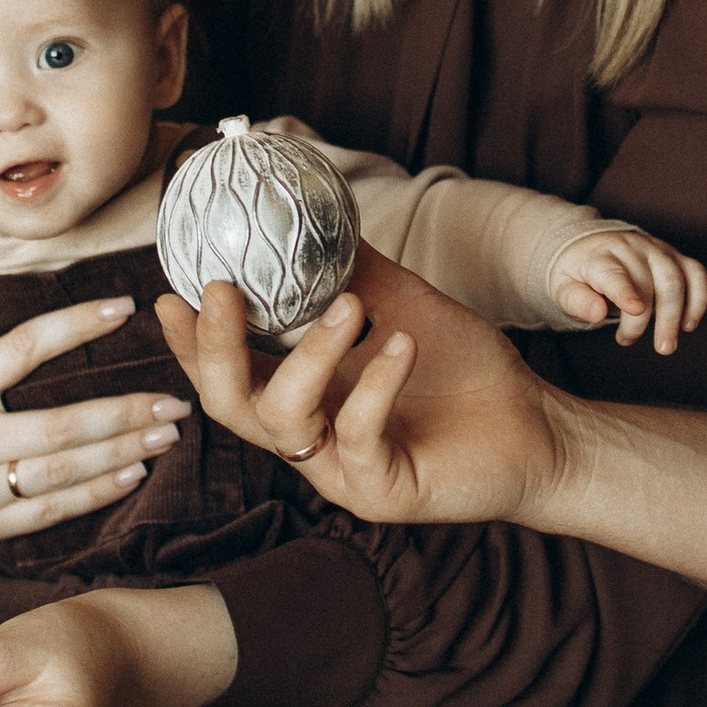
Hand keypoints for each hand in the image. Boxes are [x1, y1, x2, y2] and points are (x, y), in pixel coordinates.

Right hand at [0, 256, 188, 535]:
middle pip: (58, 425)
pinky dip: (97, 493)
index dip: (75, 325)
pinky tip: (136, 473)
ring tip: (167, 432)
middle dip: (122, 411)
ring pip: (62, 470)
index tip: (126, 307)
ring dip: (122, 452)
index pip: (21, 350)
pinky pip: (52, 510)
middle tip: (174, 398)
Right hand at [154, 241, 577, 528]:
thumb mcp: (403, 306)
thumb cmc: (466, 373)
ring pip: (285, 422)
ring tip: (347, 306)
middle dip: (215, 349)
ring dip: (308, 355)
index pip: (228, 374)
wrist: (537, 426)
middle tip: (220, 292)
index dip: (192, 341)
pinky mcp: (383, 494)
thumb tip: (317, 213)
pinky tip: (402, 344)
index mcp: (304, 397)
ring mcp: (341, 472)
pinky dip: (376, 385)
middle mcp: (310, 438)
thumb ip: (356, 272)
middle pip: (230, 405)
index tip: (170, 291)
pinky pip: (359, 439)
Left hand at [548, 226, 706, 353]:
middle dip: (656, 318)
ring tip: (668, 344)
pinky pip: (695, 272)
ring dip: (678, 313)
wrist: (587, 246)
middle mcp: (631, 248)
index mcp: (600, 256)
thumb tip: (598, 313)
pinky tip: (689, 324)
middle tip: (655, 348)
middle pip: (651, 281)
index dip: (626, 291)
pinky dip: (699, 298)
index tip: (635, 310)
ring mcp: (655, 249)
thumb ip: (578, 301)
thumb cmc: (576, 274)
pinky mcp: (673, 256)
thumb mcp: (563, 288)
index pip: (615, 273)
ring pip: (676, 277)